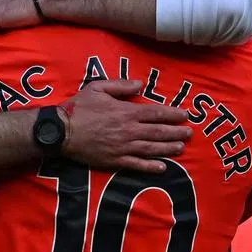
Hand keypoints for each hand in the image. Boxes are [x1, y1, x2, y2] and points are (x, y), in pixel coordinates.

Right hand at [61, 80, 191, 172]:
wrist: (61, 131)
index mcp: (126, 112)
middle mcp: (129, 130)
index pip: (156, 113)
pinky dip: (151, 166)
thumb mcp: (98, 88)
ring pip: (152, 148)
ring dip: (169, 148)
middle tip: (189, 133)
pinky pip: (137, 164)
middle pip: (158, 132)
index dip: (172, 114)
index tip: (185, 115)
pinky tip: (162, 167)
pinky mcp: (115, 160)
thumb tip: (140, 84)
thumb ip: (121, 86)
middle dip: (176, 132)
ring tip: (181, 148)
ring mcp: (123, 147)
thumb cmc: (79, 108)